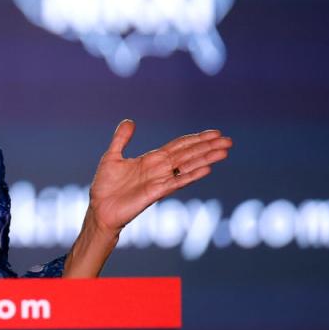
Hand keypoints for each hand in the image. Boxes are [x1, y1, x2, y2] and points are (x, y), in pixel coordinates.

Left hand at [88, 119, 232, 234]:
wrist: (99, 208)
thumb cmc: (105, 186)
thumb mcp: (112, 156)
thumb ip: (121, 139)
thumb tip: (130, 120)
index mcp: (151, 160)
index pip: (179, 146)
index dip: (196, 139)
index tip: (214, 133)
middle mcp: (159, 169)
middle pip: (188, 154)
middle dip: (208, 147)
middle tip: (228, 140)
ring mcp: (160, 181)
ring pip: (188, 167)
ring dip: (206, 159)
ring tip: (224, 151)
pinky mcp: (156, 193)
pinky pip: (177, 182)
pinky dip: (192, 175)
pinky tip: (207, 169)